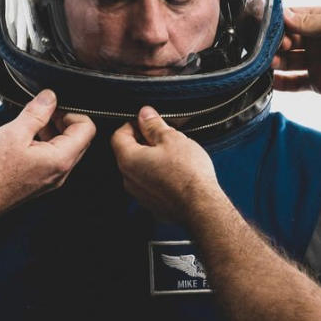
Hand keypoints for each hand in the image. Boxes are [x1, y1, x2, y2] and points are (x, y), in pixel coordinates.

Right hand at [0, 90, 95, 219]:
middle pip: (78, 138)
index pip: (87, 129)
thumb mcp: (13, 133)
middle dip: (62, 119)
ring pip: (64, 148)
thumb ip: (36, 113)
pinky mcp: (38, 181)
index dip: (72, 111)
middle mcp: (60, 172)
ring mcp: (50, 179)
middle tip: (40, 111)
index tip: (51, 107)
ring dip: (51, 130)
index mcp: (60, 160)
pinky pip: (50, 157)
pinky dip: (42, 142)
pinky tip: (22, 137)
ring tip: (28, 123)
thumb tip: (50, 97)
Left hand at [111, 106, 223, 223]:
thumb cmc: (187, 174)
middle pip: (128, 152)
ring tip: (173, 155)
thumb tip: (145, 114)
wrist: (201, 206)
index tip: (146, 122)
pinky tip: (175, 172)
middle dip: (144, 141)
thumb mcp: (171, 139)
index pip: (119, 135)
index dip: (132, 124)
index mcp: (129, 160)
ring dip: (152, 159)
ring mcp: (140, 194)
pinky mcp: (152, 204)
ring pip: (140, 169)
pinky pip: (150, 184)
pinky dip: (158, 176)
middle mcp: (129, 179)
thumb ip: (154, 125)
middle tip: (163, 137)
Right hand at [272, 7, 320, 102]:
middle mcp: (315, 40)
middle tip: (273, 47)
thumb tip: (282, 15)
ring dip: (275, 61)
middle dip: (275, 43)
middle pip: (286, 39)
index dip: (277, 22)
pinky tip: (270, 82)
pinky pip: (293, 82)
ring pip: (287, 61)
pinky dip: (281, 83)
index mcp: (320, 21)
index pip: (291, 18)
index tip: (264, 26)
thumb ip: (307, 21)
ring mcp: (314, 61)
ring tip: (269, 63)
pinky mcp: (316, 81)